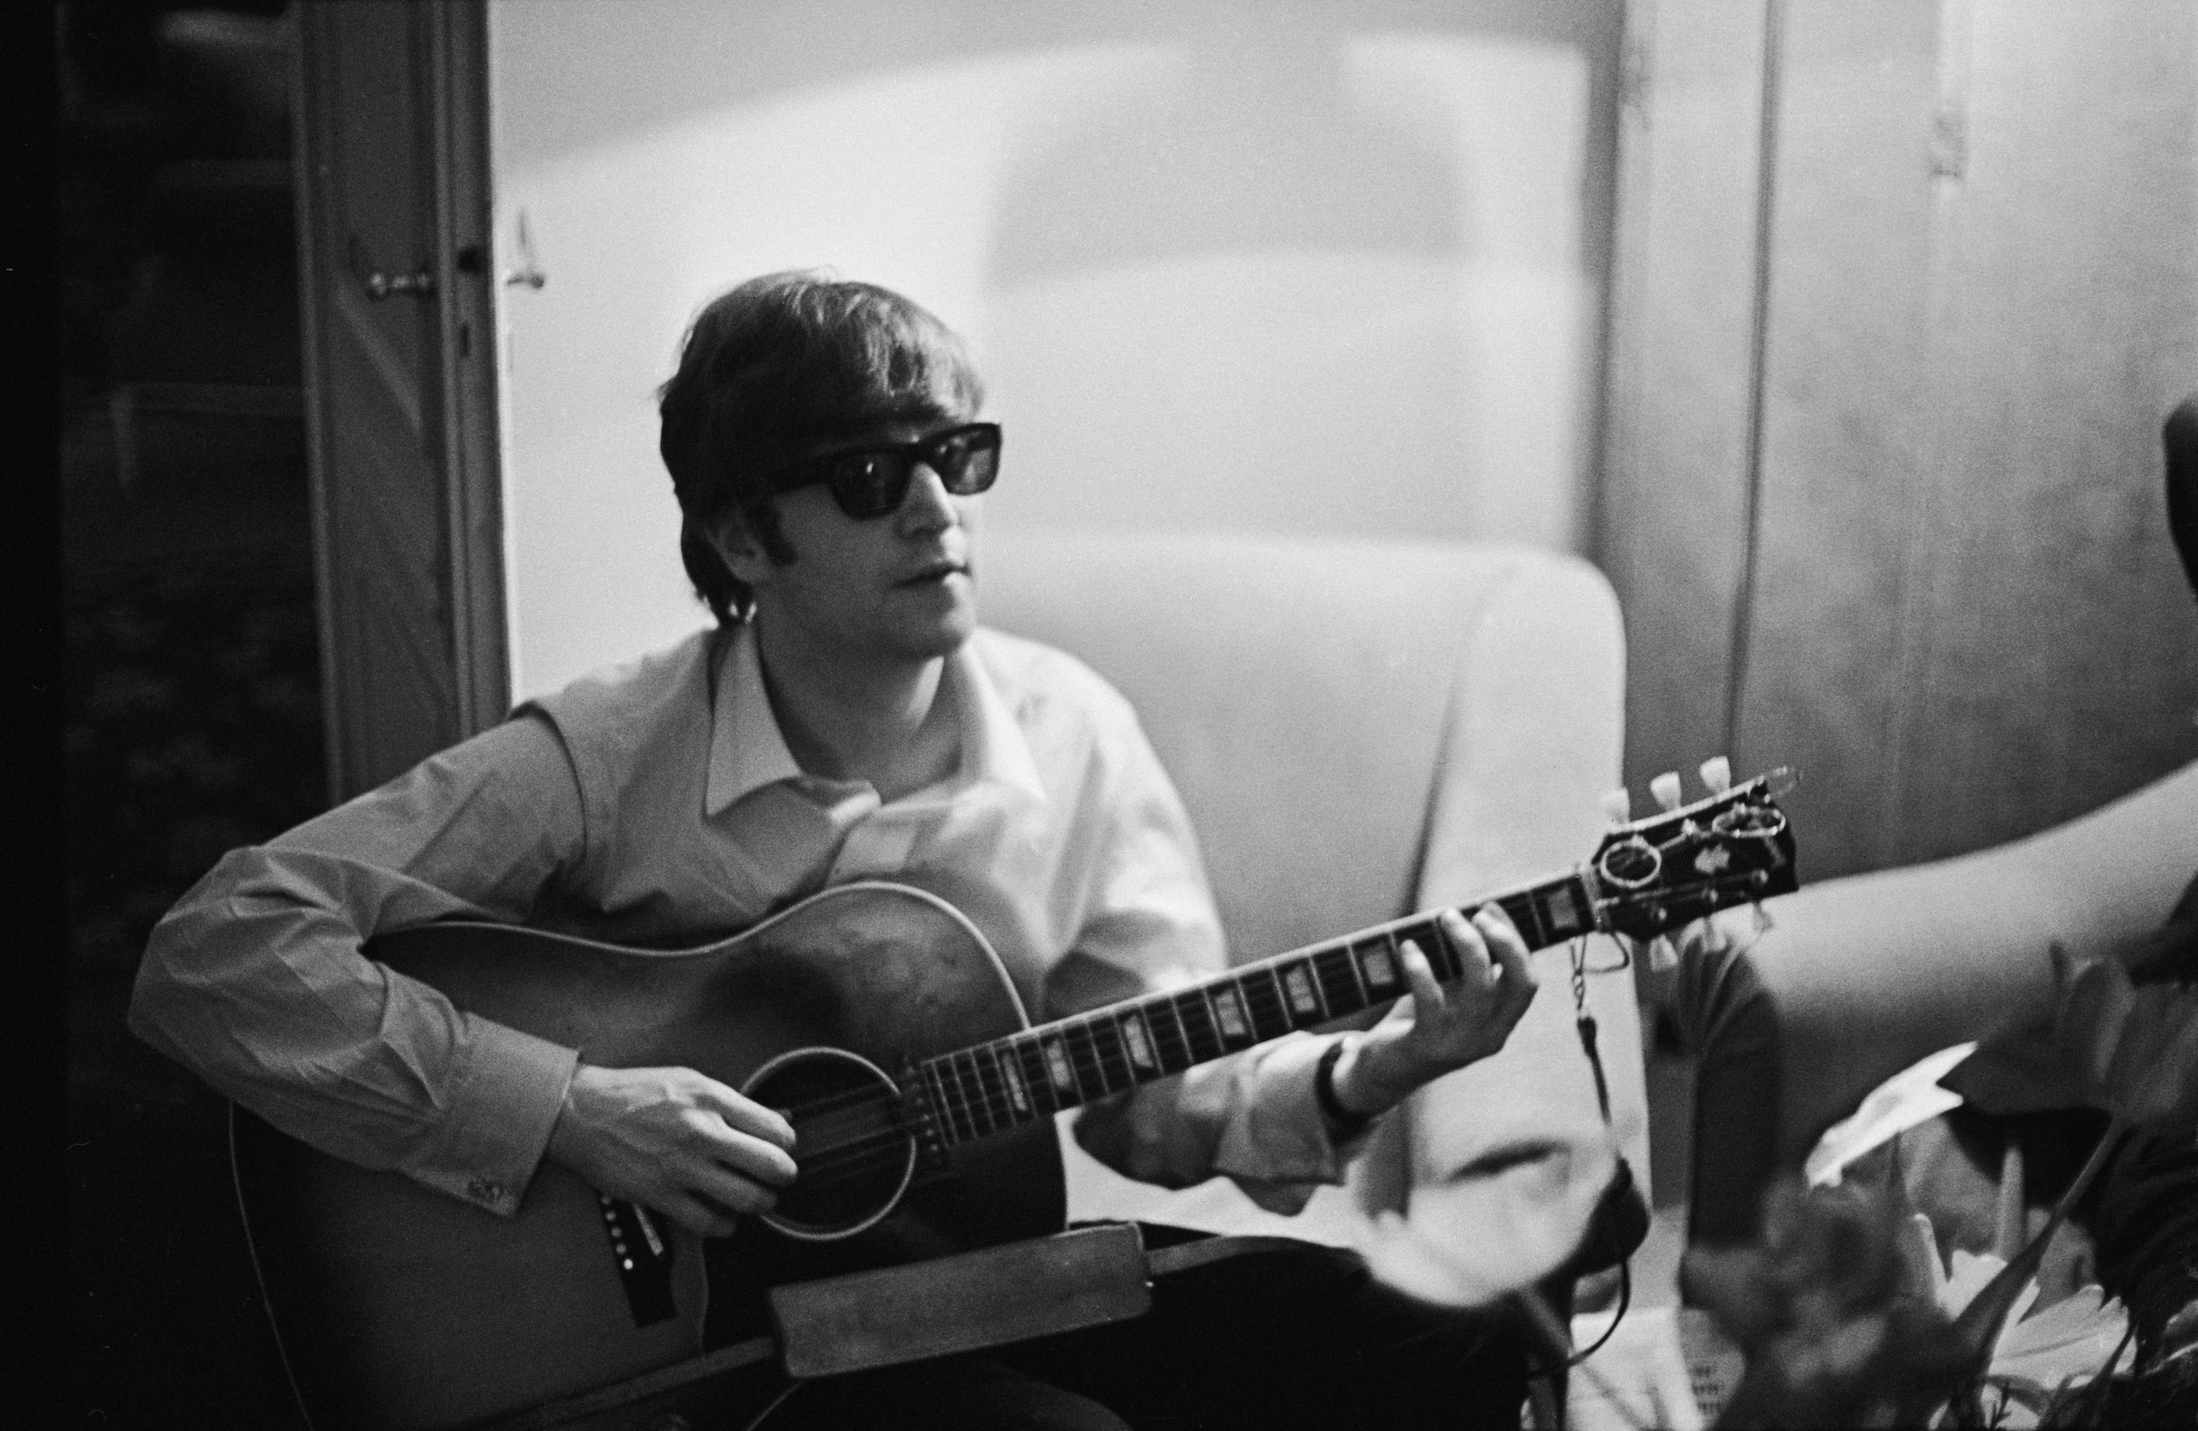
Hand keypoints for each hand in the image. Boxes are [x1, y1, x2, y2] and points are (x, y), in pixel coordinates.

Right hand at [545, 1063, 798, 1236]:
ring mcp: (682, 1167)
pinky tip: (723, 1214)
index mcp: (712, 1099)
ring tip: (755, 1198)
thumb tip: (777, 1120)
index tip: (781, 1149)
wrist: (582, 1112)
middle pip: (773, 1167)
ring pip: (748, 1200)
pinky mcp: (661, 1195)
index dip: (787, 1144)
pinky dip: (725, 1225)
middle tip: (778, 1178)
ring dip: (760, 1203)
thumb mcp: (690, 1081)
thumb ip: (734, 1103)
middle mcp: (702, 1132)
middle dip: (785, 1177)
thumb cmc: (636, 1094)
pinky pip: (711, 1223)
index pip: (777, 1130)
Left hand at [1328, 905, 1537, 1118]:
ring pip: (1480, 989)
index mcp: (1502, 1022)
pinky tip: (1408, 947)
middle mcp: (1491, 1036)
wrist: (1384, 1069)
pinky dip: (1421, 969)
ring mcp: (1463, 1045)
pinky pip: (1431, 1001)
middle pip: (1519, 983)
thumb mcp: (1451, 993)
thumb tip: (1470, 915)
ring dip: (1465, 945)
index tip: (1491, 907)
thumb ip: (1464, 967)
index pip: (1527, 980)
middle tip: (1475, 914)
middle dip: (1504, 941)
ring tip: (1444, 918)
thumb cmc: (1420, 1020)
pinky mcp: (1429, 1046)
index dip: (1516, 940)